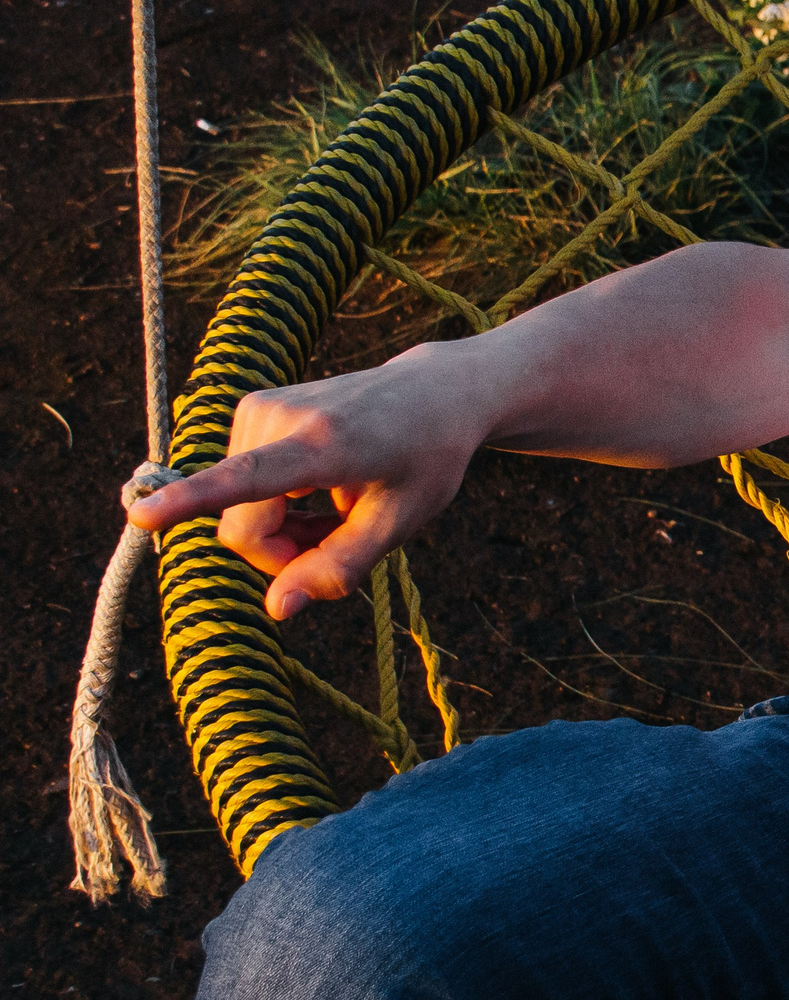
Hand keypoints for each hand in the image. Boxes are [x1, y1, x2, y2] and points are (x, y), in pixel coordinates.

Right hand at [124, 350, 485, 621]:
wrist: (436, 391)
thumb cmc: (426, 460)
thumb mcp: (400, 522)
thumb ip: (338, 568)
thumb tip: (277, 608)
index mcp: (326, 446)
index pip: (248, 479)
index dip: (191, 501)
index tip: (140, 515)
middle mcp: (283, 417)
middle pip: (241, 526)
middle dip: (279, 553)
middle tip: (338, 540)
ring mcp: (262, 406)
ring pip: (236, 509)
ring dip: (281, 527)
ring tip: (337, 507)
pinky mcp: (252, 405)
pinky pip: (239, 484)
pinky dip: (274, 502)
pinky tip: (318, 489)